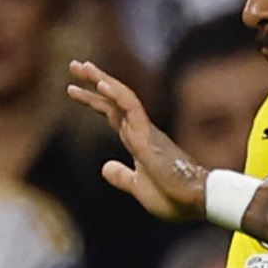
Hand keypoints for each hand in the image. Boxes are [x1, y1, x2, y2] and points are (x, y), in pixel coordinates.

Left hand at [71, 58, 210, 217]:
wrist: (195, 202)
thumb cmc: (173, 196)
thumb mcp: (139, 187)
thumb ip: (122, 176)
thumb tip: (105, 167)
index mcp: (137, 141)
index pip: (112, 113)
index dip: (93, 99)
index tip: (72, 88)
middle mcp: (140, 130)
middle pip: (114, 99)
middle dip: (93, 81)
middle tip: (74, 65)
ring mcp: (145, 131)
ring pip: (121, 97)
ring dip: (101, 80)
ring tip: (81, 66)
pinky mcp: (149, 137)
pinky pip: (132, 108)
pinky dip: (117, 95)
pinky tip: (101, 84)